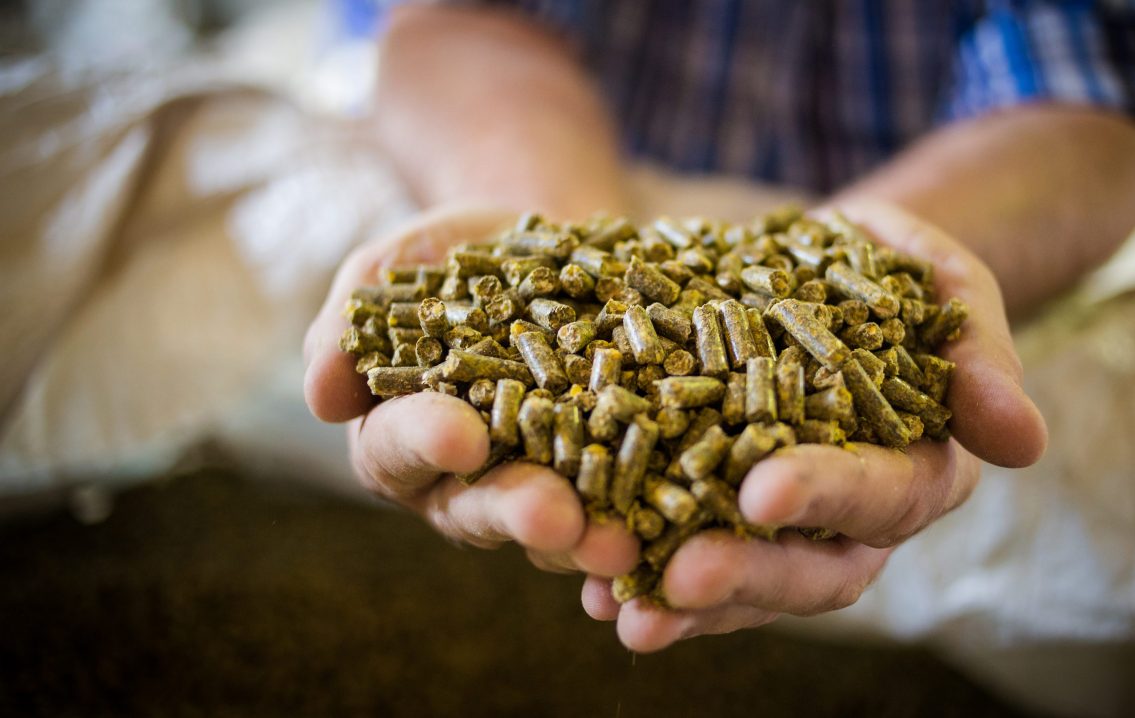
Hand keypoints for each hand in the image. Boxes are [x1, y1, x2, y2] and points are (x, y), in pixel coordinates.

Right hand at [303, 204, 638, 576]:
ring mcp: (544, 485)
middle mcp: (466, 480)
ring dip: (590, 537)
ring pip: (560, 526)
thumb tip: (320, 394)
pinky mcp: (613, 478)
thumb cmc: (456, 256)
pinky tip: (679, 525)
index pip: (400, 447)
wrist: (550, 245)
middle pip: (482, 508)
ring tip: (623, 541)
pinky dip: (652, 520)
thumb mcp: (398, 266)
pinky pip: (628, 507)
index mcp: (399, 436)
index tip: (461, 435)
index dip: (428, 442)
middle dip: (517, 511)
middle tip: (552, 515)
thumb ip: (353, 323)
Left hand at [580, 200, 1048, 651]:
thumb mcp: (941, 280)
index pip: (883, 492)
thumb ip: (979, 348)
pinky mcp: (714, 511)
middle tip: (679, 575)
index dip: (828, 495)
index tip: (764, 490)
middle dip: (747, 574)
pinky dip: (639, 571)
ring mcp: (782, 526)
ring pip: (744, 582)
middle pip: (811, 567)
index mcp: (919, 466)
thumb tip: (1023, 440)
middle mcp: (853, 518)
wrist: (819, 267)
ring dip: (683, 601)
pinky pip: (681, 552)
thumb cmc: (891, 270)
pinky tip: (584, 588)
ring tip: (617, 609)